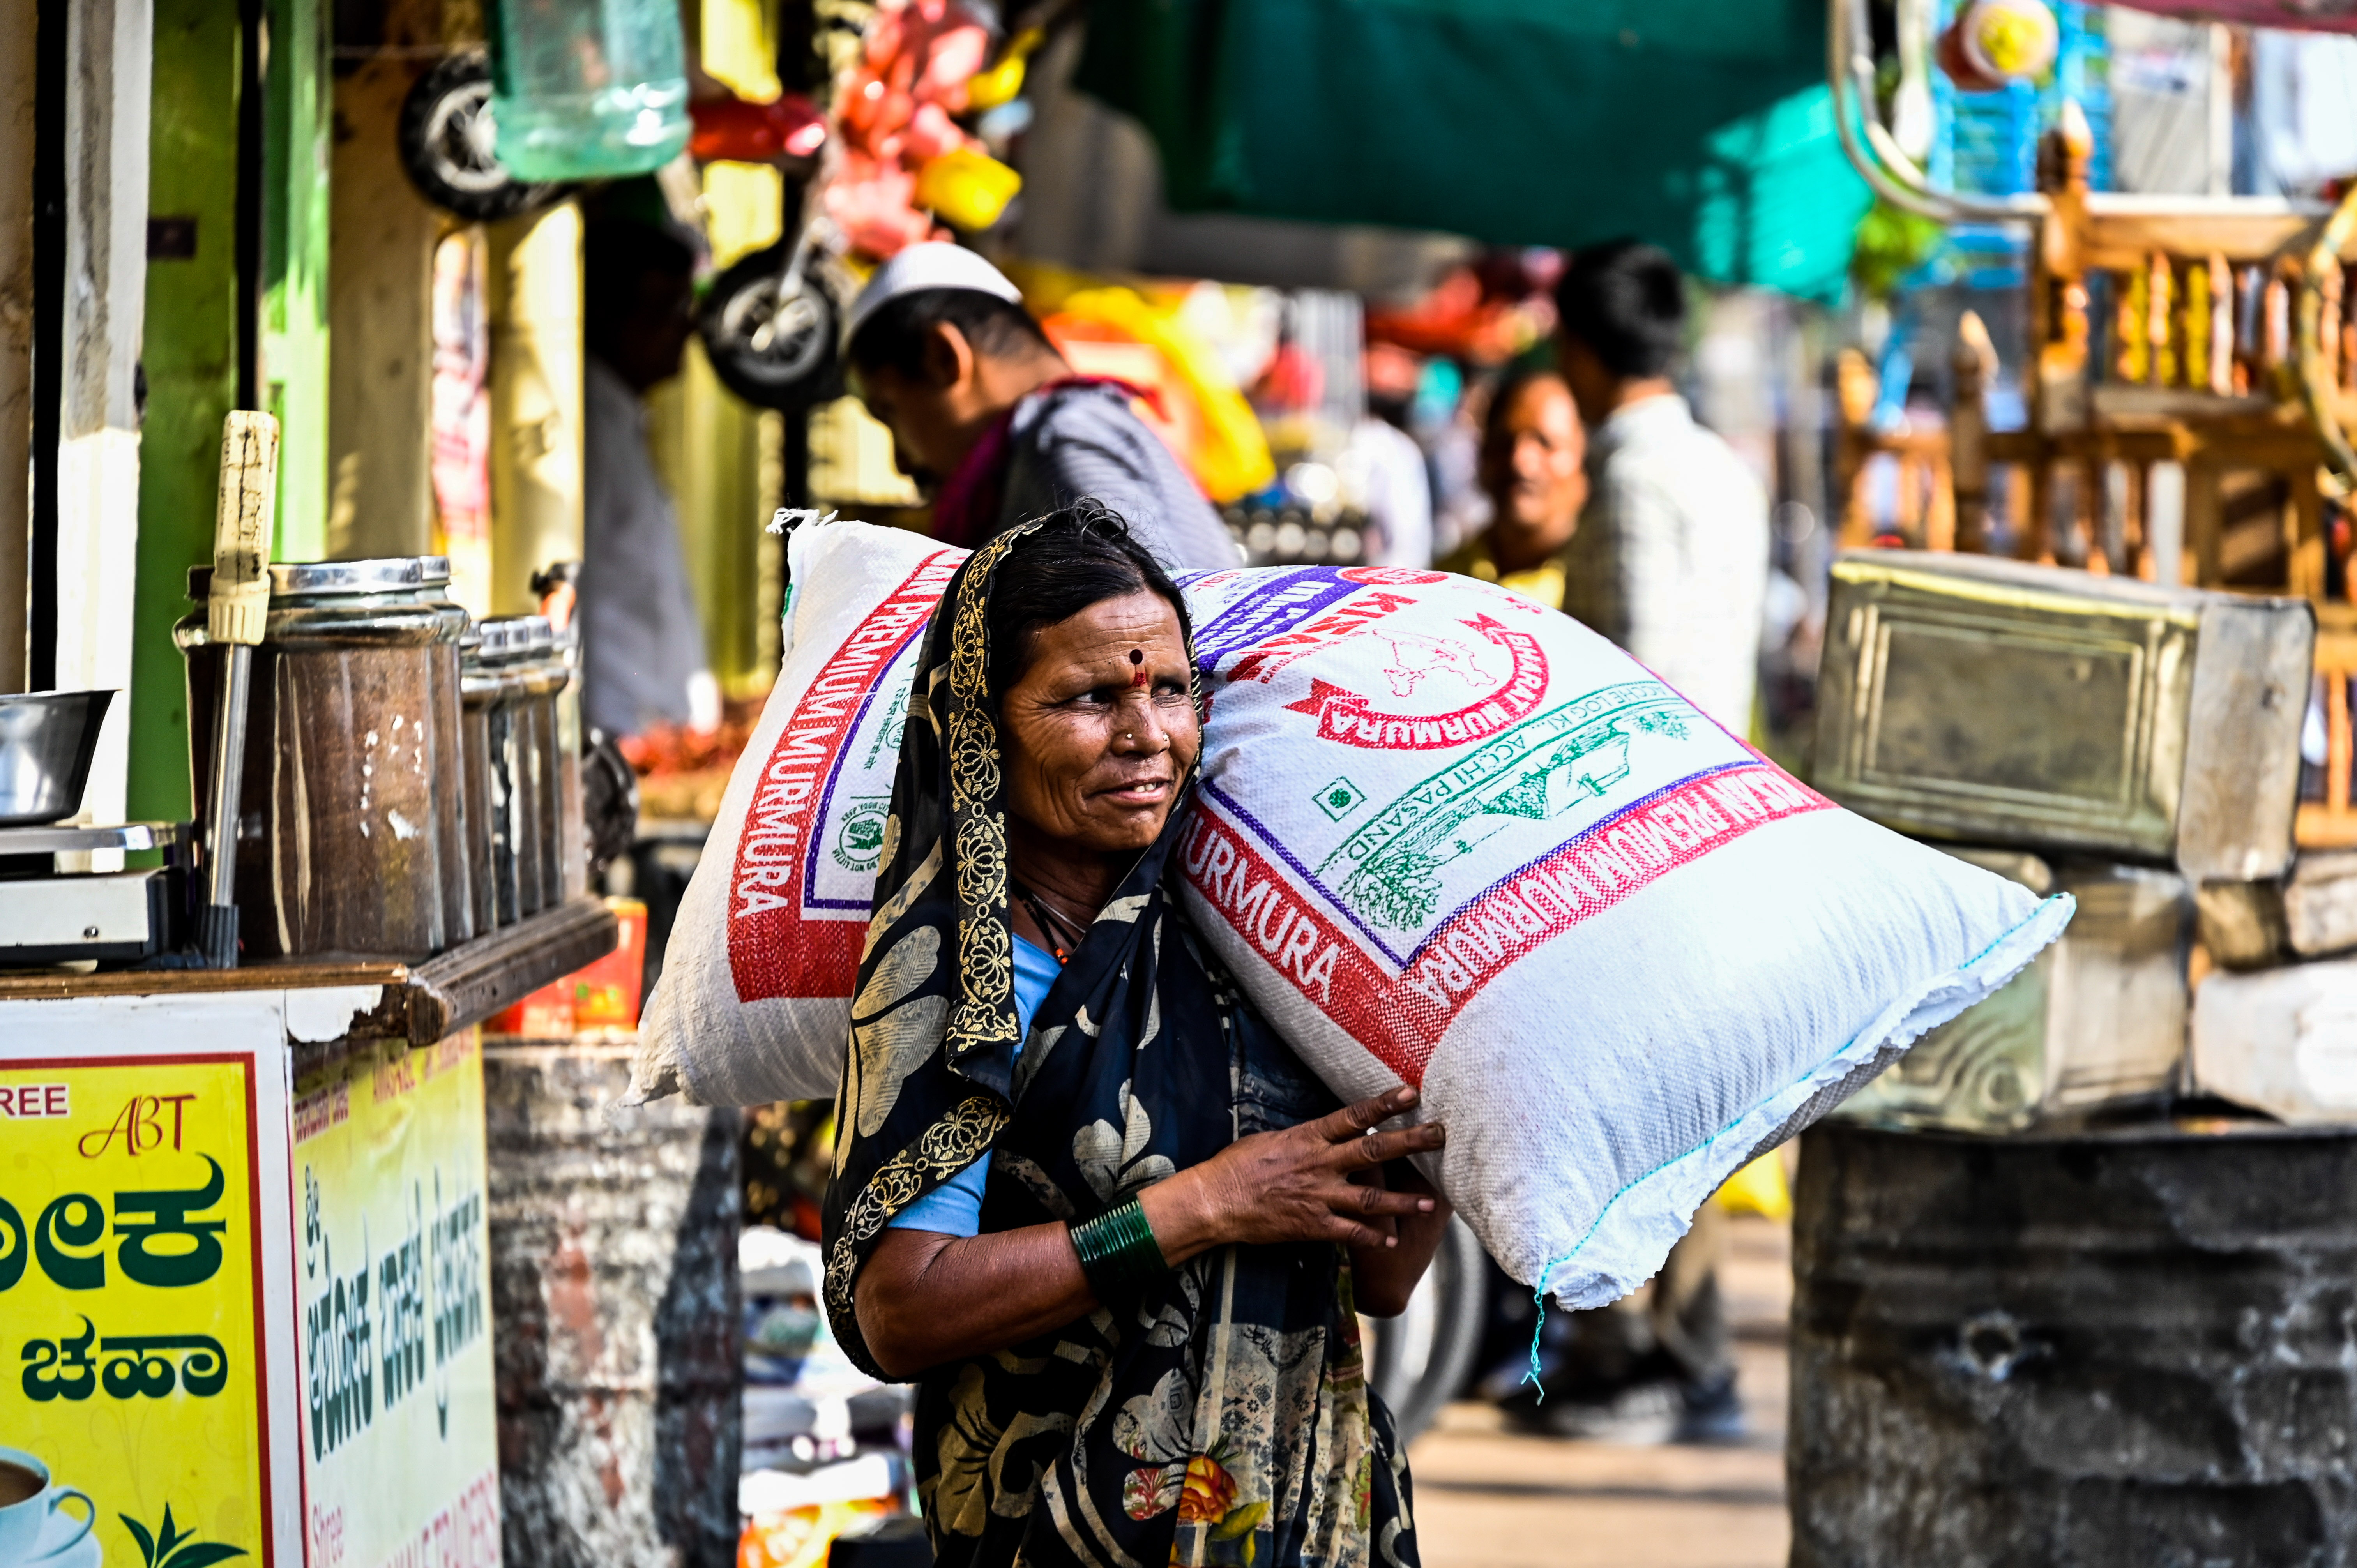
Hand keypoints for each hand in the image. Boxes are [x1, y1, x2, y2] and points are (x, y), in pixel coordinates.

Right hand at [1140, 1087, 1443, 1263]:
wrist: (1215, 1201)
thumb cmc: (1237, 1165)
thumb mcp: (1271, 1138)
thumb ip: (1304, 1137)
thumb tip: (1324, 1130)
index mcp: (1309, 1137)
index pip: (1354, 1115)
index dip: (1385, 1104)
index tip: (1411, 1092)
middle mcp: (1320, 1164)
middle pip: (1375, 1150)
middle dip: (1411, 1142)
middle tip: (1440, 1136)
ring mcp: (1319, 1196)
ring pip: (1371, 1197)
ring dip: (1403, 1201)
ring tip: (1431, 1203)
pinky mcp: (1313, 1225)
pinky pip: (1350, 1232)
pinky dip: (1372, 1237)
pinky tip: (1391, 1240)